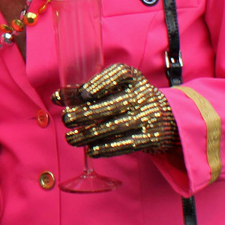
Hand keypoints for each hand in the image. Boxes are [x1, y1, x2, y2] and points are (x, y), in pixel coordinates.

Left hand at [52, 63, 180, 157]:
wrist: (167, 117)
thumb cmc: (128, 98)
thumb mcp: (114, 88)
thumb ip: (85, 91)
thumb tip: (57, 98)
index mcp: (132, 77)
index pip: (118, 74)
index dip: (99, 84)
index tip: (82, 95)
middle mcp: (141, 94)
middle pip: (112, 104)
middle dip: (86, 113)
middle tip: (67, 119)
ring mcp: (147, 116)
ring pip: (115, 126)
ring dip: (90, 134)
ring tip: (71, 138)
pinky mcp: (150, 137)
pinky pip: (126, 144)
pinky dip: (106, 148)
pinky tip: (90, 150)